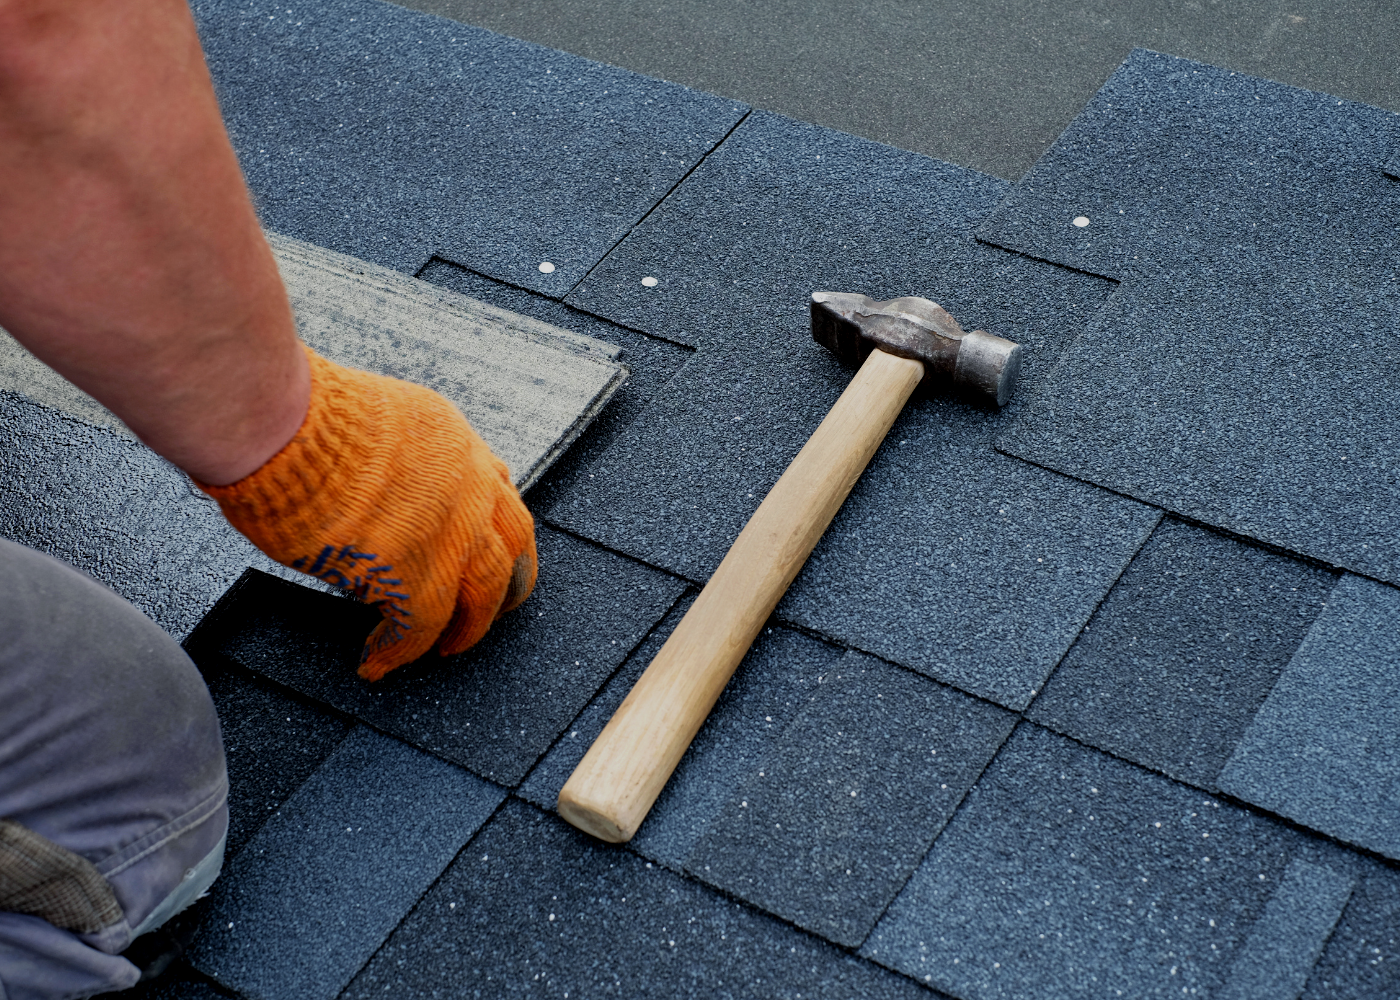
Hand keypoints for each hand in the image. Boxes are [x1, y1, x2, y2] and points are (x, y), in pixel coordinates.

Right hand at [201, 347, 536, 679]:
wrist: (283, 427)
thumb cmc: (298, 417)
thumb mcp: (372, 419)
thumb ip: (392, 458)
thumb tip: (369, 488)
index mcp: (454, 442)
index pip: (498, 491)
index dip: (493, 528)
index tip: (488, 549)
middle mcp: (470, 485)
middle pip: (514, 546)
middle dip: (508, 584)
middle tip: (492, 611)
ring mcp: (451, 532)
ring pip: (485, 594)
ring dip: (468, 628)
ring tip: (446, 649)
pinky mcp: (416, 576)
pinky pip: (419, 629)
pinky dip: (397, 652)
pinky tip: (376, 661)